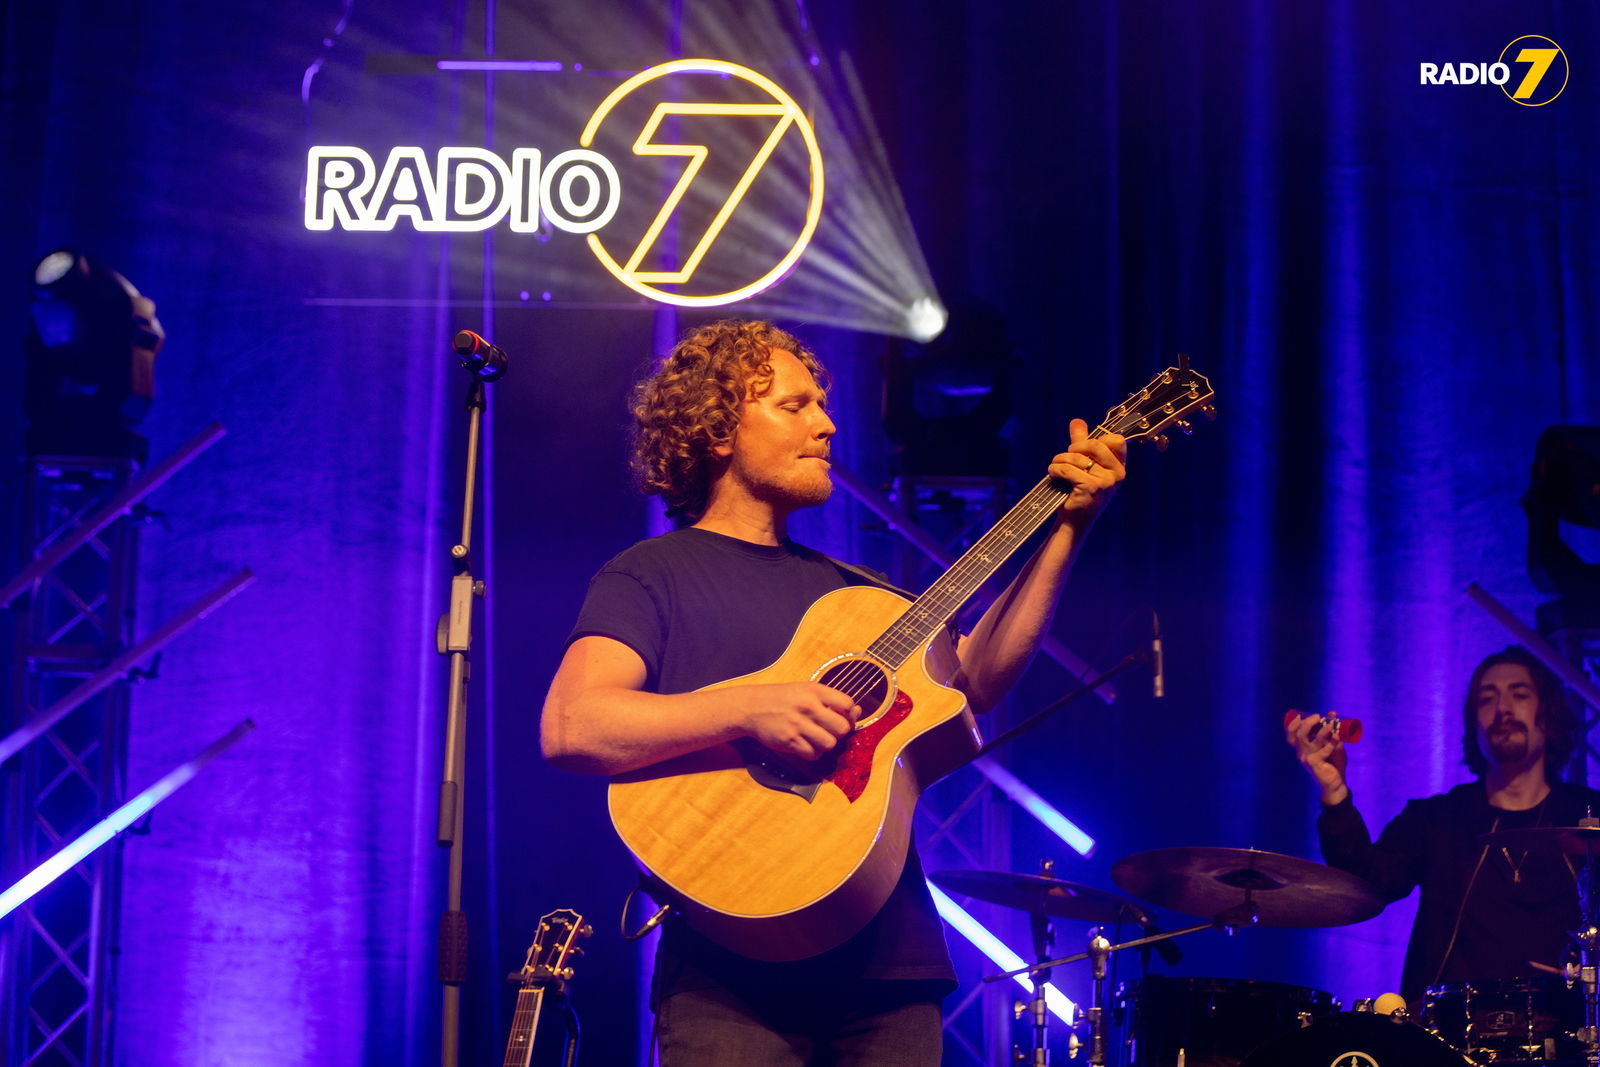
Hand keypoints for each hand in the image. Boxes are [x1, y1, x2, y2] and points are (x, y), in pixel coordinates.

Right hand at [738, 682, 861, 760]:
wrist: (752, 707)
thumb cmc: (782, 698)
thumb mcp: (805, 690)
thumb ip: (830, 700)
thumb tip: (856, 712)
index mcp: (814, 690)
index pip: (847, 704)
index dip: (850, 714)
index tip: (844, 717)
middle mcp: (807, 706)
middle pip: (842, 728)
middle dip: (840, 732)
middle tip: (831, 730)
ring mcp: (798, 725)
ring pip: (829, 743)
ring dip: (826, 744)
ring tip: (818, 738)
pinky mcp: (789, 741)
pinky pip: (813, 754)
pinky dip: (813, 752)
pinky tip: (807, 744)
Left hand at [1050, 418, 1126, 526]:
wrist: (1073, 521)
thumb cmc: (1079, 492)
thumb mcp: (1084, 465)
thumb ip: (1082, 442)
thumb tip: (1077, 421)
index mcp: (1119, 467)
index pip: (1116, 440)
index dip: (1096, 439)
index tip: (1083, 449)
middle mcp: (1117, 474)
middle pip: (1094, 444)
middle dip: (1074, 448)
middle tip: (1066, 457)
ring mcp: (1106, 482)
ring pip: (1077, 457)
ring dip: (1059, 460)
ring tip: (1055, 468)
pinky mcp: (1091, 488)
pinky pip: (1067, 468)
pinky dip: (1055, 470)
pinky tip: (1053, 475)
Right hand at [1285, 710, 1349, 804]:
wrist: (1336, 784)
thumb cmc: (1334, 764)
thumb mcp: (1333, 745)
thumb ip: (1332, 733)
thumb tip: (1333, 714)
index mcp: (1303, 748)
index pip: (1291, 735)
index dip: (1293, 725)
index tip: (1300, 715)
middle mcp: (1302, 752)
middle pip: (1298, 735)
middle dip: (1307, 723)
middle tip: (1318, 717)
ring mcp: (1307, 758)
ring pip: (1309, 741)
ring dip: (1320, 732)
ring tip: (1330, 726)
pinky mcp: (1315, 764)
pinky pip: (1323, 751)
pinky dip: (1331, 743)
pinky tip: (1337, 737)